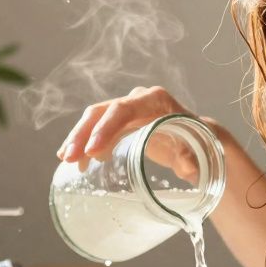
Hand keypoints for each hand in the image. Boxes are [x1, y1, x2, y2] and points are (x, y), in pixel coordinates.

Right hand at [57, 85, 208, 180]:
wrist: (198, 140)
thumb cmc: (199, 142)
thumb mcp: (199, 150)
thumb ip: (193, 156)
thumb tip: (186, 166)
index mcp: (155, 100)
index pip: (124, 109)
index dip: (106, 128)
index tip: (92, 150)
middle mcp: (137, 100)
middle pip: (102, 112)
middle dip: (83, 134)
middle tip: (70, 158)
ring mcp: (126, 111)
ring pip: (94, 119)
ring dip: (77, 139)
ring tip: (66, 160)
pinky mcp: (119, 124)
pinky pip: (96, 130)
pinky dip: (83, 144)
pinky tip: (72, 159)